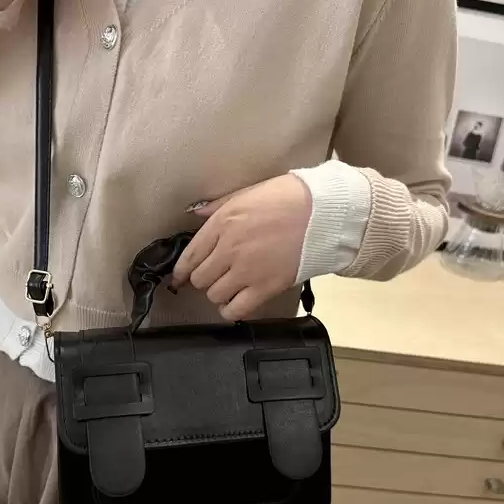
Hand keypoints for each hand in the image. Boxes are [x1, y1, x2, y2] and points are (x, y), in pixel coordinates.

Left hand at [171, 175, 311, 320]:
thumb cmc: (289, 197)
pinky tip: (236, 304)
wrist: (324, 213)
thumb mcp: (247, 192)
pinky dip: (231, 310)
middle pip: (200, 278)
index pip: (189, 256)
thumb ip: (217, 206)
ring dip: (218, 294)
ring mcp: (246, 271)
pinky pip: (236, 310)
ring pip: (214, 295)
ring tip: (229, 288)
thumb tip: (196, 214)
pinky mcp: (265, 288)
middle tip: (214, 277)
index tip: (180, 278)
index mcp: (222, 223)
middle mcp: (229, 249)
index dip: (181, 271)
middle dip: (203, 280)